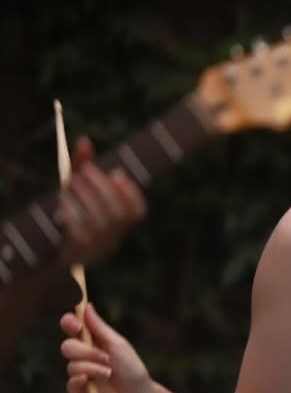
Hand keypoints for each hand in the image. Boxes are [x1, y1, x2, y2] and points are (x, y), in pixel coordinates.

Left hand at [59, 136, 146, 266]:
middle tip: (86, 169)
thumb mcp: (78, 189)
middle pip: (117, 212)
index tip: (117, 172)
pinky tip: (62, 198)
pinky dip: (72, 211)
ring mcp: (97, 247)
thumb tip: (84, 139)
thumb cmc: (71, 212)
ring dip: (86, 196)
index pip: (137, 211)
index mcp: (120, 226)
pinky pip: (79, 231)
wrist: (52, 253)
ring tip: (72, 180)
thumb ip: (83, 165)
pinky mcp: (78, 252)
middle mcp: (113, 237)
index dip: (131, 193)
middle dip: (103, 187)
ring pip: (99, 220)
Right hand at [60, 302, 153, 392]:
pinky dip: (81, 381)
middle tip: (105, 357)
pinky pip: (70, 383)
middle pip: (67, 346)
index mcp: (94, 341)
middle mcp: (84, 356)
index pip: (73, 327)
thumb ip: (99, 327)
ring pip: (71, 365)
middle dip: (86, 352)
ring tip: (108, 373)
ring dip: (92, 368)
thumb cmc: (132, 369)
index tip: (77, 325)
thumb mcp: (117, 345)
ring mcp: (81, 373)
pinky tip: (92, 383)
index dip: (70, 323)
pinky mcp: (79, 391)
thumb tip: (87, 306)